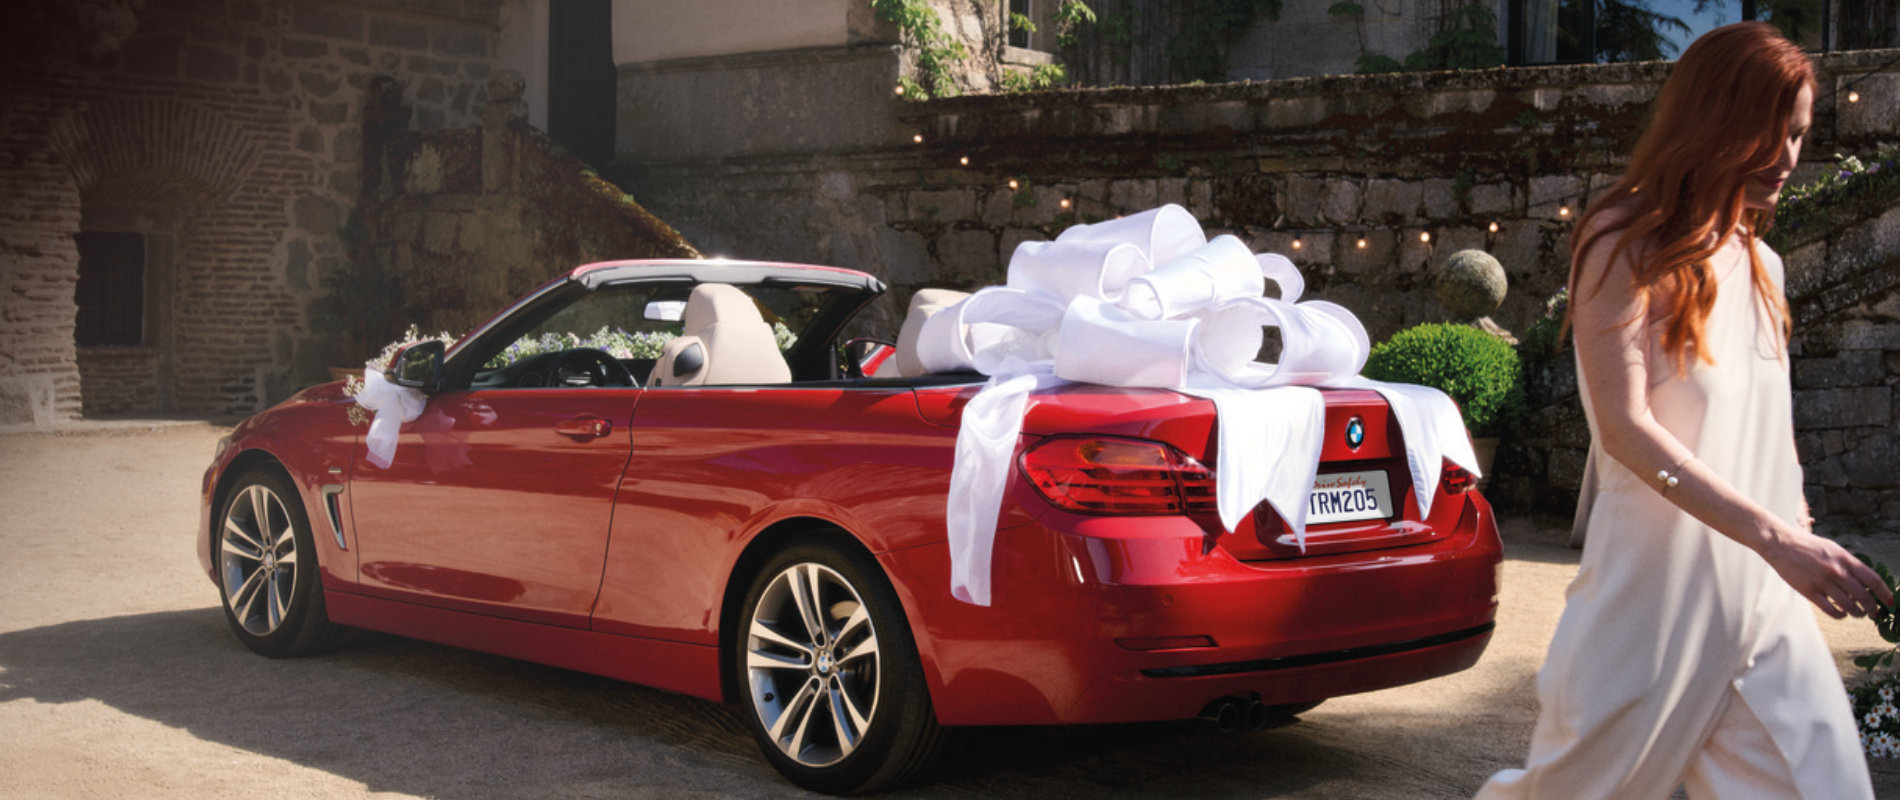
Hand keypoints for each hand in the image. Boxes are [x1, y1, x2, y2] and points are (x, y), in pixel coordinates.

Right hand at [1760, 527, 1893, 618]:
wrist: (1780, 544)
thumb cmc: (1807, 545)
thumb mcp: (1832, 548)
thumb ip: (1848, 563)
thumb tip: (1864, 580)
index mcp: (1845, 559)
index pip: (1873, 580)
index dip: (1885, 593)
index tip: (1889, 602)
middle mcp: (1837, 571)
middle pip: (1864, 597)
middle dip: (1873, 609)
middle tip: (1874, 614)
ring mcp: (1823, 582)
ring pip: (1849, 606)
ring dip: (1857, 613)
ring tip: (1857, 614)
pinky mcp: (1809, 591)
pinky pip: (1830, 610)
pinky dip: (1839, 615)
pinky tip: (1841, 614)